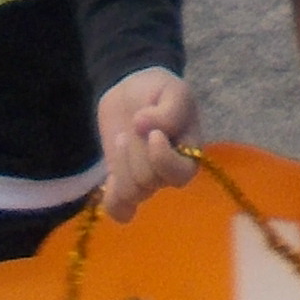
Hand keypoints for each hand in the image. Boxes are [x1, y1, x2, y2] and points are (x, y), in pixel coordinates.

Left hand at [95, 70, 198, 220]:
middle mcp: (169, 174)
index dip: (161, 158)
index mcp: (189, 154)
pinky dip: (112, 199)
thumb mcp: (172, 89)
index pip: (180, 175)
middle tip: (132, 126)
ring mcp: (146, 182)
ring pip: (132, 194)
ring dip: (120, 165)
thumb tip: (144, 124)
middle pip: (149, 181)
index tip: (151, 132)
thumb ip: (168, 109)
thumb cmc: (157, 91)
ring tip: (121, 138)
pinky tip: (110, 177)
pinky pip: (120, 210)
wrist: (131, 90)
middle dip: (135, 152)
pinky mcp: (124, 185)